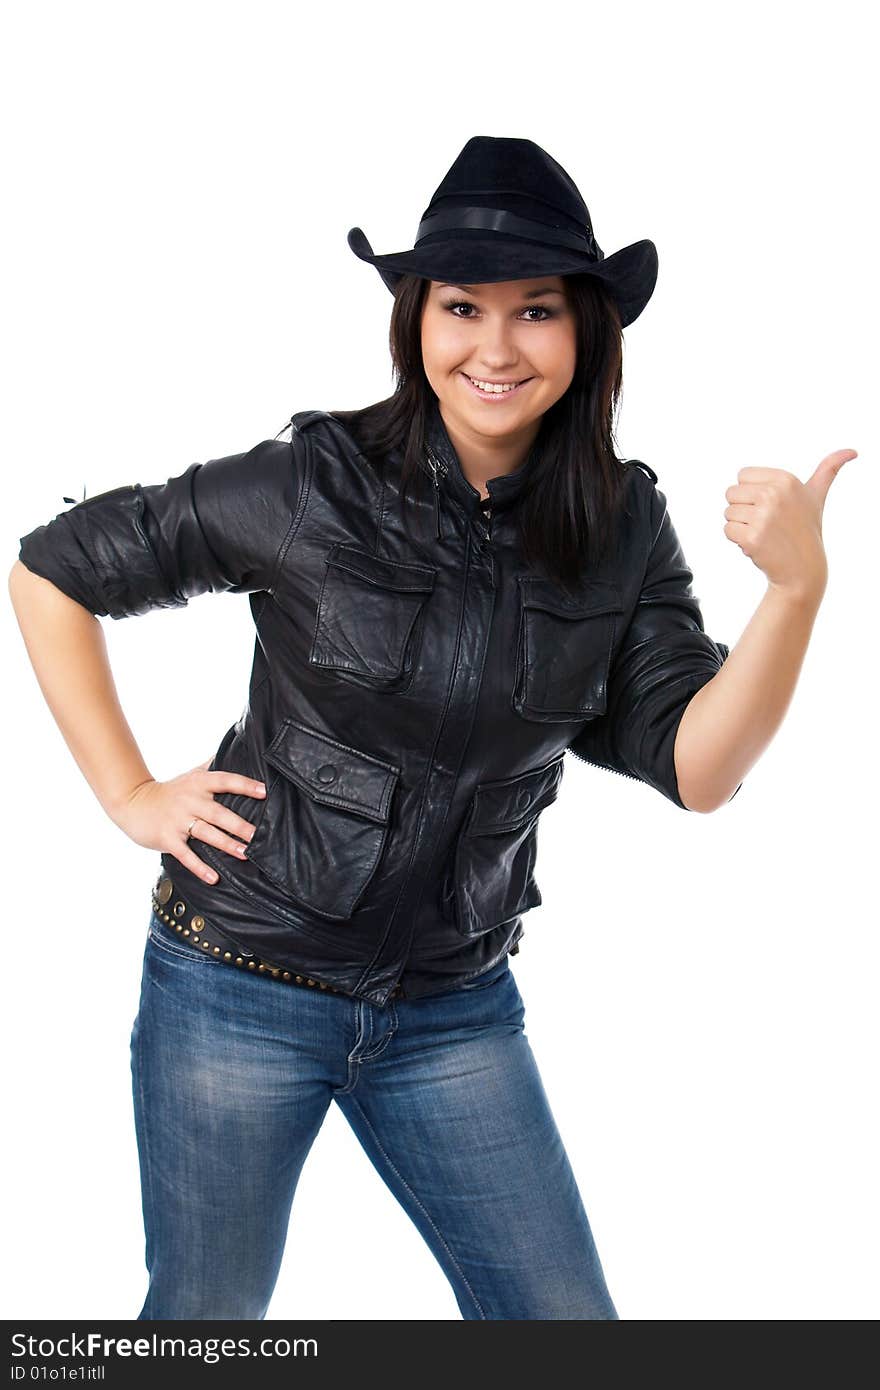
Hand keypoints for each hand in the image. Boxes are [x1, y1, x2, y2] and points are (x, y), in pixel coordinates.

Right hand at [111, 759, 266, 884]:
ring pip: (206, 833)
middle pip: (219, 813)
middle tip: (258, 835)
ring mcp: (178, 820)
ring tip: (244, 854)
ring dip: (226, 844)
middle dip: (239, 825)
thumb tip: (236, 749)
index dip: (244, 785)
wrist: (133, 802)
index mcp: (198, 784)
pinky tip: (213, 877)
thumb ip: (212, 766)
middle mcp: (190, 800)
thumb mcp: (191, 774)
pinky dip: (199, 867)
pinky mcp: (167, 838)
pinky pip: (186, 855)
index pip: (225, 781)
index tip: (263, 792)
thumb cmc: (170, 790)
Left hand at [723, 448, 856, 599]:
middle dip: (744, 509)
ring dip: (741, 525)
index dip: (751, 492)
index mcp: (785, 479)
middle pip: (731, 493)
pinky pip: (727, 530)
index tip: (770, 505)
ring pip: (728, 512)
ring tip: (764, 533)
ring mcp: (763, 517)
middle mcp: (774, 494)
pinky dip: (738, 539)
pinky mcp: (752, 537)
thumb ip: (829, 469)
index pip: (742, 475)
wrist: (802, 569)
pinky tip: (758, 545)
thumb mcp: (817, 495)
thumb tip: (852, 451)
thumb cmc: (806, 528)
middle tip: (766, 522)